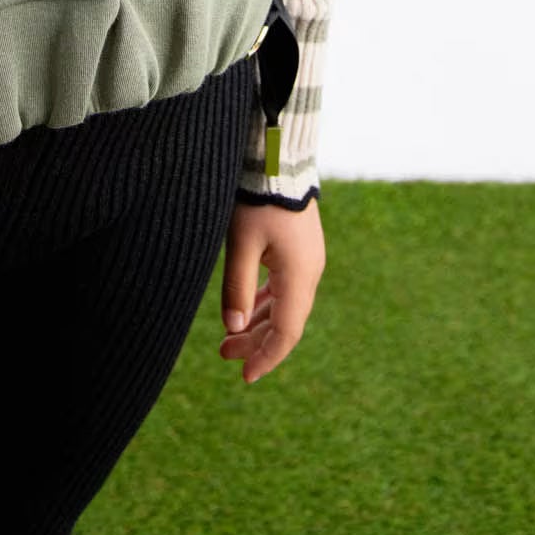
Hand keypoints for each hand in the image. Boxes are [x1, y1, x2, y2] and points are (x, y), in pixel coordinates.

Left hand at [219, 195, 324, 382]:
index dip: (266, 357)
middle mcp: (309, 272)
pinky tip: (247, 308)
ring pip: (285, 305)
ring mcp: (307, 260)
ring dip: (258, 321)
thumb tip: (233, 328)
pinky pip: (285, 287)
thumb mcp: (241, 244)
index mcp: (299, 276)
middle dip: (255, 341)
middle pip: (285, 321)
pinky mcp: (301, 249)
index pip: (286, 333)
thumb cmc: (258, 199)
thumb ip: (237, 287)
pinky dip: (265, 302)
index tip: (245, 376)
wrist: (278, 158)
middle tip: (224, 354)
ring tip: (229, 337)